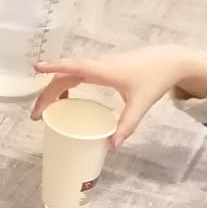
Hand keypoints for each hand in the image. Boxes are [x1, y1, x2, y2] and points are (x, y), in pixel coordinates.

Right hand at [30, 46, 206, 147]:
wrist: (170, 60)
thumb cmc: (155, 79)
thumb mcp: (141, 104)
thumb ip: (127, 125)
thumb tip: (112, 146)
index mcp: (105, 71)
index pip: (75, 68)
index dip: (55, 67)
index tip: (36, 69)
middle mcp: (98, 66)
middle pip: (65, 76)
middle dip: (47, 93)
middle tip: (36, 115)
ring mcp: (100, 65)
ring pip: (69, 74)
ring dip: (54, 89)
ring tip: (45, 110)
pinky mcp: (103, 68)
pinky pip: (77, 74)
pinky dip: (66, 85)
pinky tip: (65, 99)